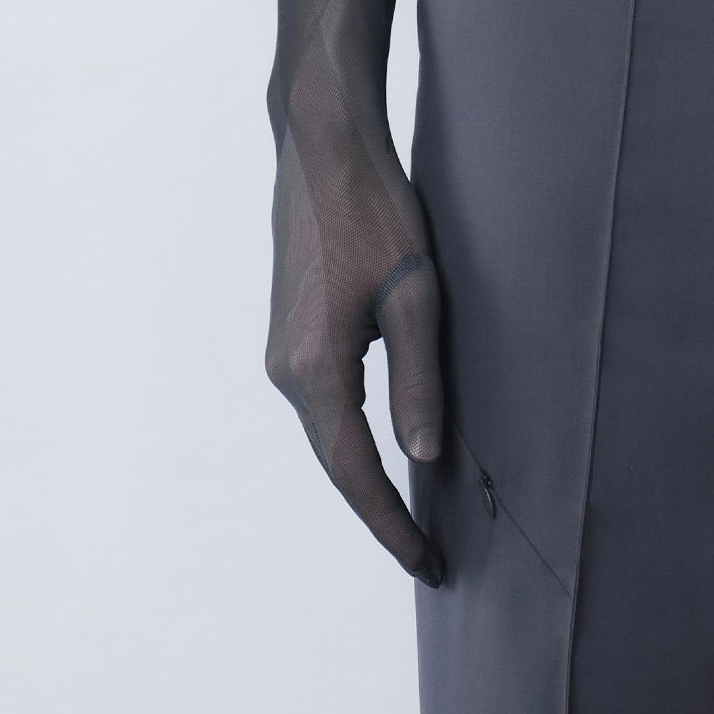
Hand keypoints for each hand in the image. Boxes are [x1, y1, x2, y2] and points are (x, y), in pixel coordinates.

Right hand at [266, 105, 450, 581]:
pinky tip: (386, 456)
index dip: (392, 525)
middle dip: (383, 515)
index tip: (429, 565)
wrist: (320, 147)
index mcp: (315, 368)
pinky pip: (324, 409)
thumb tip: (423, 458)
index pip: (356, 471)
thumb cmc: (375, 209)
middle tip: (433, 561)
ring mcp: (281, 354)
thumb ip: (419, 379)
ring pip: (328, 438)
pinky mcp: (290, 336)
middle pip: (336, 464)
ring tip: (415, 523)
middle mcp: (285, 370)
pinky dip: (354, 443)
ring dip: (367, 481)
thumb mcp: (415, 293)